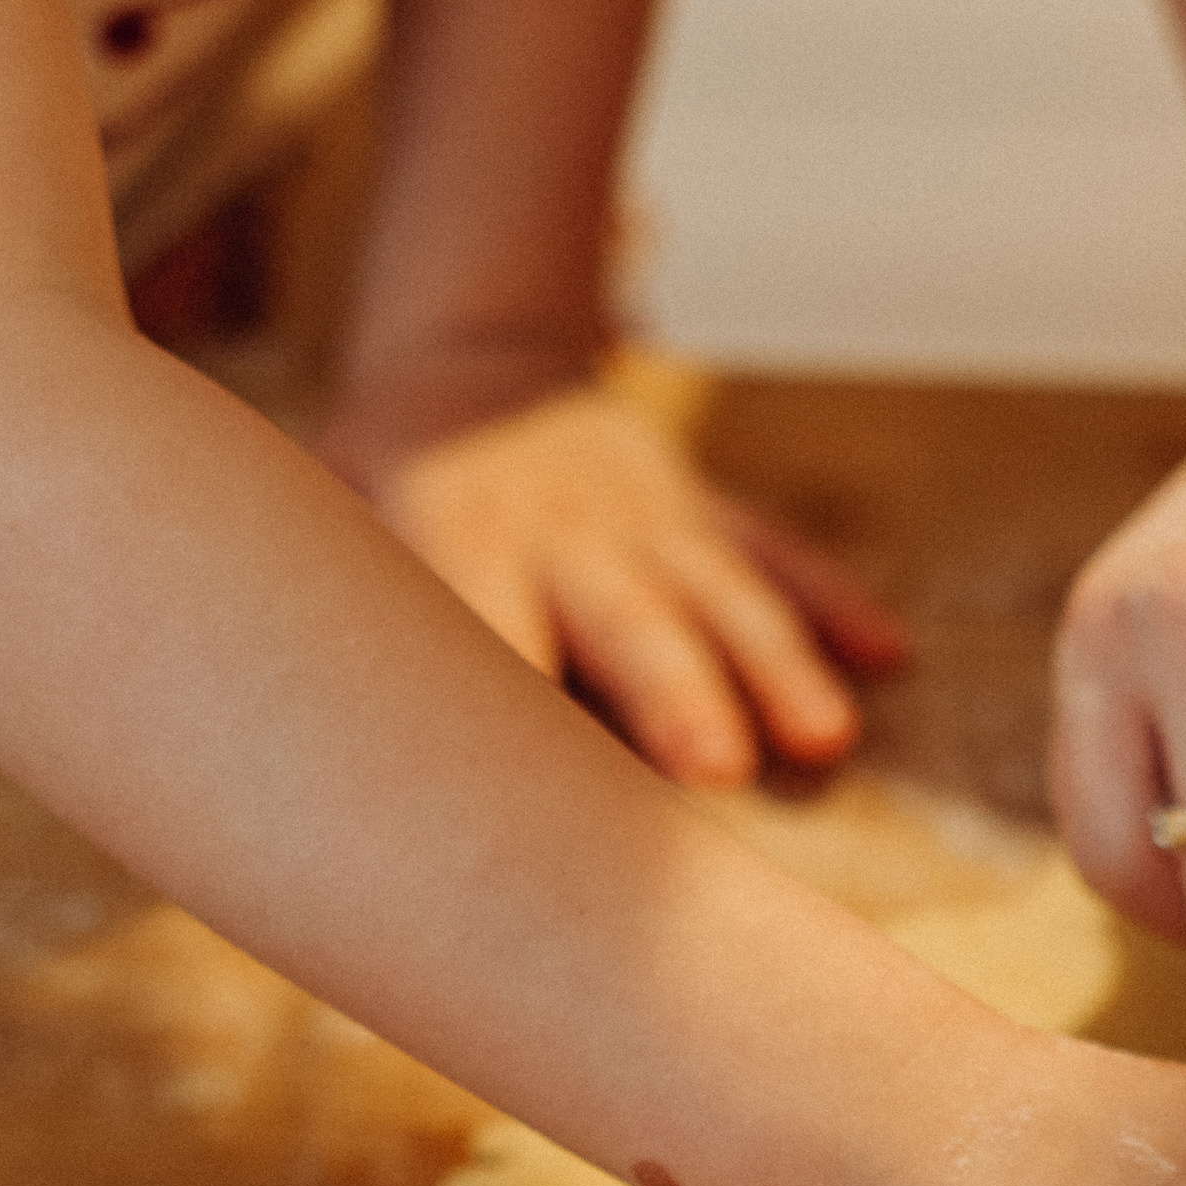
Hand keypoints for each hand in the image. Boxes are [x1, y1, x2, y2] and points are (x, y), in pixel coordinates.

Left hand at [321, 380, 906, 786]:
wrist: (463, 377)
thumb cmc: (378, 498)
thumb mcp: (334, 534)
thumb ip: (348, 631)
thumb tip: (297, 766)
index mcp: (462, 545)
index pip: (488, 636)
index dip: (510, 707)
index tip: (529, 808)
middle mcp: (567, 539)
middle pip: (632, 626)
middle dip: (679, 699)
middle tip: (715, 775)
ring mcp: (650, 525)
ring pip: (726, 597)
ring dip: (779, 668)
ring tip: (826, 742)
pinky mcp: (704, 518)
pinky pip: (778, 556)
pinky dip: (832, 602)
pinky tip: (887, 654)